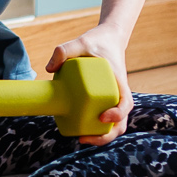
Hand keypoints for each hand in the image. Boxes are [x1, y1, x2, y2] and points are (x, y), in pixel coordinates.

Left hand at [47, 23, 133, 144]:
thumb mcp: (81, 41)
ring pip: (113, 126)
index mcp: (120, 82)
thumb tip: (49, 69)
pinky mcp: (105, 101)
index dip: (117, 114)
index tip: (102, 117)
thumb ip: (65, 50)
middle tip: (84, 138)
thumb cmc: (97, 41)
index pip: (126, 103)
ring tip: (80, 138)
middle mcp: (119, 94)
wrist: (108, 38)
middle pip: (121, 123)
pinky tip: (78, 130)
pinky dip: (95, 129)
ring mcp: (113, 99)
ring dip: (101, 136)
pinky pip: (104, 119)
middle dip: (105, 136)